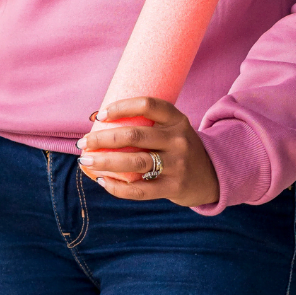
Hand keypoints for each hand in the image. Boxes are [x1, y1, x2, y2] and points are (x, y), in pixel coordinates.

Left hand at [76, 97, 219, 207]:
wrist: (212, 175)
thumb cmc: (178, 148)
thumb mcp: (172, 129)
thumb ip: (146, 125)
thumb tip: (98, 123)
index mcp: (177, 119)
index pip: (148, 105)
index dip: (121, 107)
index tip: (99, 115)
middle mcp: (178, 140)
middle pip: (135, 135)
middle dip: (103, 138)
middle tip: (83, 142)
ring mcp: (177, 165)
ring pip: (135, 162)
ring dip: (105, 161)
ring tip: (85, 161)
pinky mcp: (173, 187)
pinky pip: (140, 189)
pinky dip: (117, 187)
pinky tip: (102, 181)